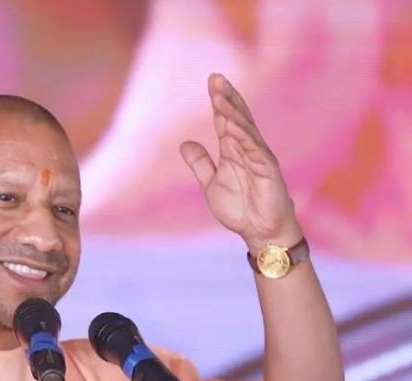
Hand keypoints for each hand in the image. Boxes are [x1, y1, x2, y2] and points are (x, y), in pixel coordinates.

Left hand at [179, 74, 302, 252]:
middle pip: (237, 117)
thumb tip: (184, 143)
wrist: (260, 232)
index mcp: (234, 150)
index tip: (212, 81)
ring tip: (219, 97)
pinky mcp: (267, 170)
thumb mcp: (211, 183)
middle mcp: (248, 149)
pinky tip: (232, 124)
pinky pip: (254, 149)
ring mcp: (259, 157)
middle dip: (227, 97)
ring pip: (245, 129)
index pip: (226, 119)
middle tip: (215, 78)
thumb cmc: (241, 208)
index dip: (219, 100)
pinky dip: (243, 136)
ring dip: (232, 113)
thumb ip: (200, 163)